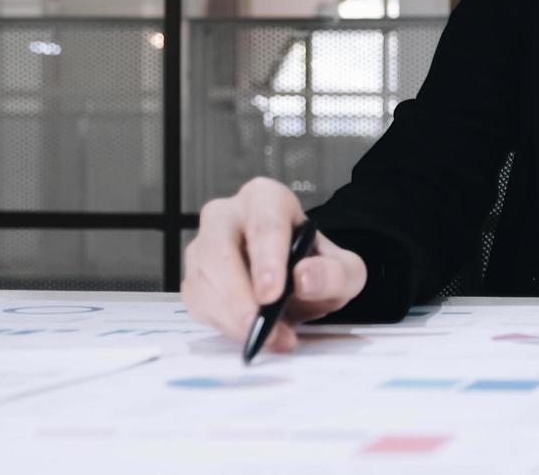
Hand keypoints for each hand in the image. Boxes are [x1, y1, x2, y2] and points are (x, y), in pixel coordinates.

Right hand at [182, 177, 367, 349]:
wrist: (299, 282)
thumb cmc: (315, 266)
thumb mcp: (344, 270)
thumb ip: (335, 273)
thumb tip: (304, 279)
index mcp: (266, 200)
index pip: (264, 223)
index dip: (266, 259)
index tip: (271, 294)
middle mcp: (227, 216)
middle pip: (219, 249)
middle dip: (237, 294)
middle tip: (258, 325)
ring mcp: (204, 246)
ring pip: (202, 279)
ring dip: (232, 317)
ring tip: (270, 337)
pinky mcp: (194, 279)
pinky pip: (197, 303)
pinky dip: (223, 325)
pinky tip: (250, 334)